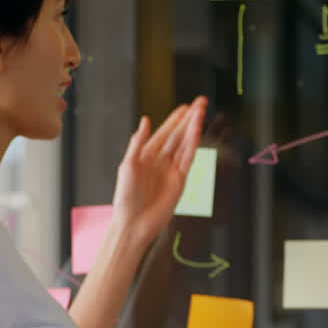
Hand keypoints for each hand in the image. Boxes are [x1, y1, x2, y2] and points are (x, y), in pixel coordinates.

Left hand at [112, 97, 206, 247]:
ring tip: (202, 112)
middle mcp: (160, 160)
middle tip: (200, 103)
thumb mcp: (128, 165)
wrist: (134, 223)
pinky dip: (193, 144)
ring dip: (193, 127)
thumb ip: (138, 142)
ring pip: (185, 143)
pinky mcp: (180, 180)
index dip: (175, 118)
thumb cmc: (126, 198)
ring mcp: (171, 169)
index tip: (185, 106)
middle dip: (189, 118)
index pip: (164, 132)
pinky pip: (188, 158)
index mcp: (146, 155)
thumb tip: (145, 121)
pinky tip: (197, 132)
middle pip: (178, 134)